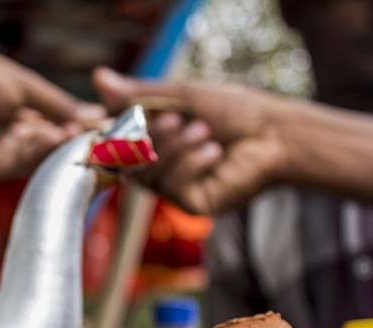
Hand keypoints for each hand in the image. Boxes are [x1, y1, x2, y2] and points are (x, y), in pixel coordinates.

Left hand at [0, 47, 105, 180]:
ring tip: (58, 130)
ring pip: (39, 159)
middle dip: (71, 141)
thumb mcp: (25, 86)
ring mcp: (1, 154)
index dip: (81, 128)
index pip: (61, 125)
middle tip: (91, 135)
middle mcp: (15, 135)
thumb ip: (58, 105)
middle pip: (53, 147)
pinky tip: (31, 134)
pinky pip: (18, 165)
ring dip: (51, 144)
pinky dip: (28, 150)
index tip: (106, 127)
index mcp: (24, 110)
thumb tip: (94, 115)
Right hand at [92, 67, 290, 214]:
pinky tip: (214, 152)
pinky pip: (172, 187)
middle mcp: (156, 166)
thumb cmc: (233, 110)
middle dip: (151, 137)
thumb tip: (97, 78)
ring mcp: (172, 188)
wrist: (274, 133)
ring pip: (148, 173)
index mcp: (150, 139)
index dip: (108, 134)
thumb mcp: (180, 96)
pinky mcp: (189, 204)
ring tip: (204, 131)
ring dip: (175, 147)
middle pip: (126, 160)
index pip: (112, 141)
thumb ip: (138, 94)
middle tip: (176, 118)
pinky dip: (190, 164)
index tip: (113, 118)